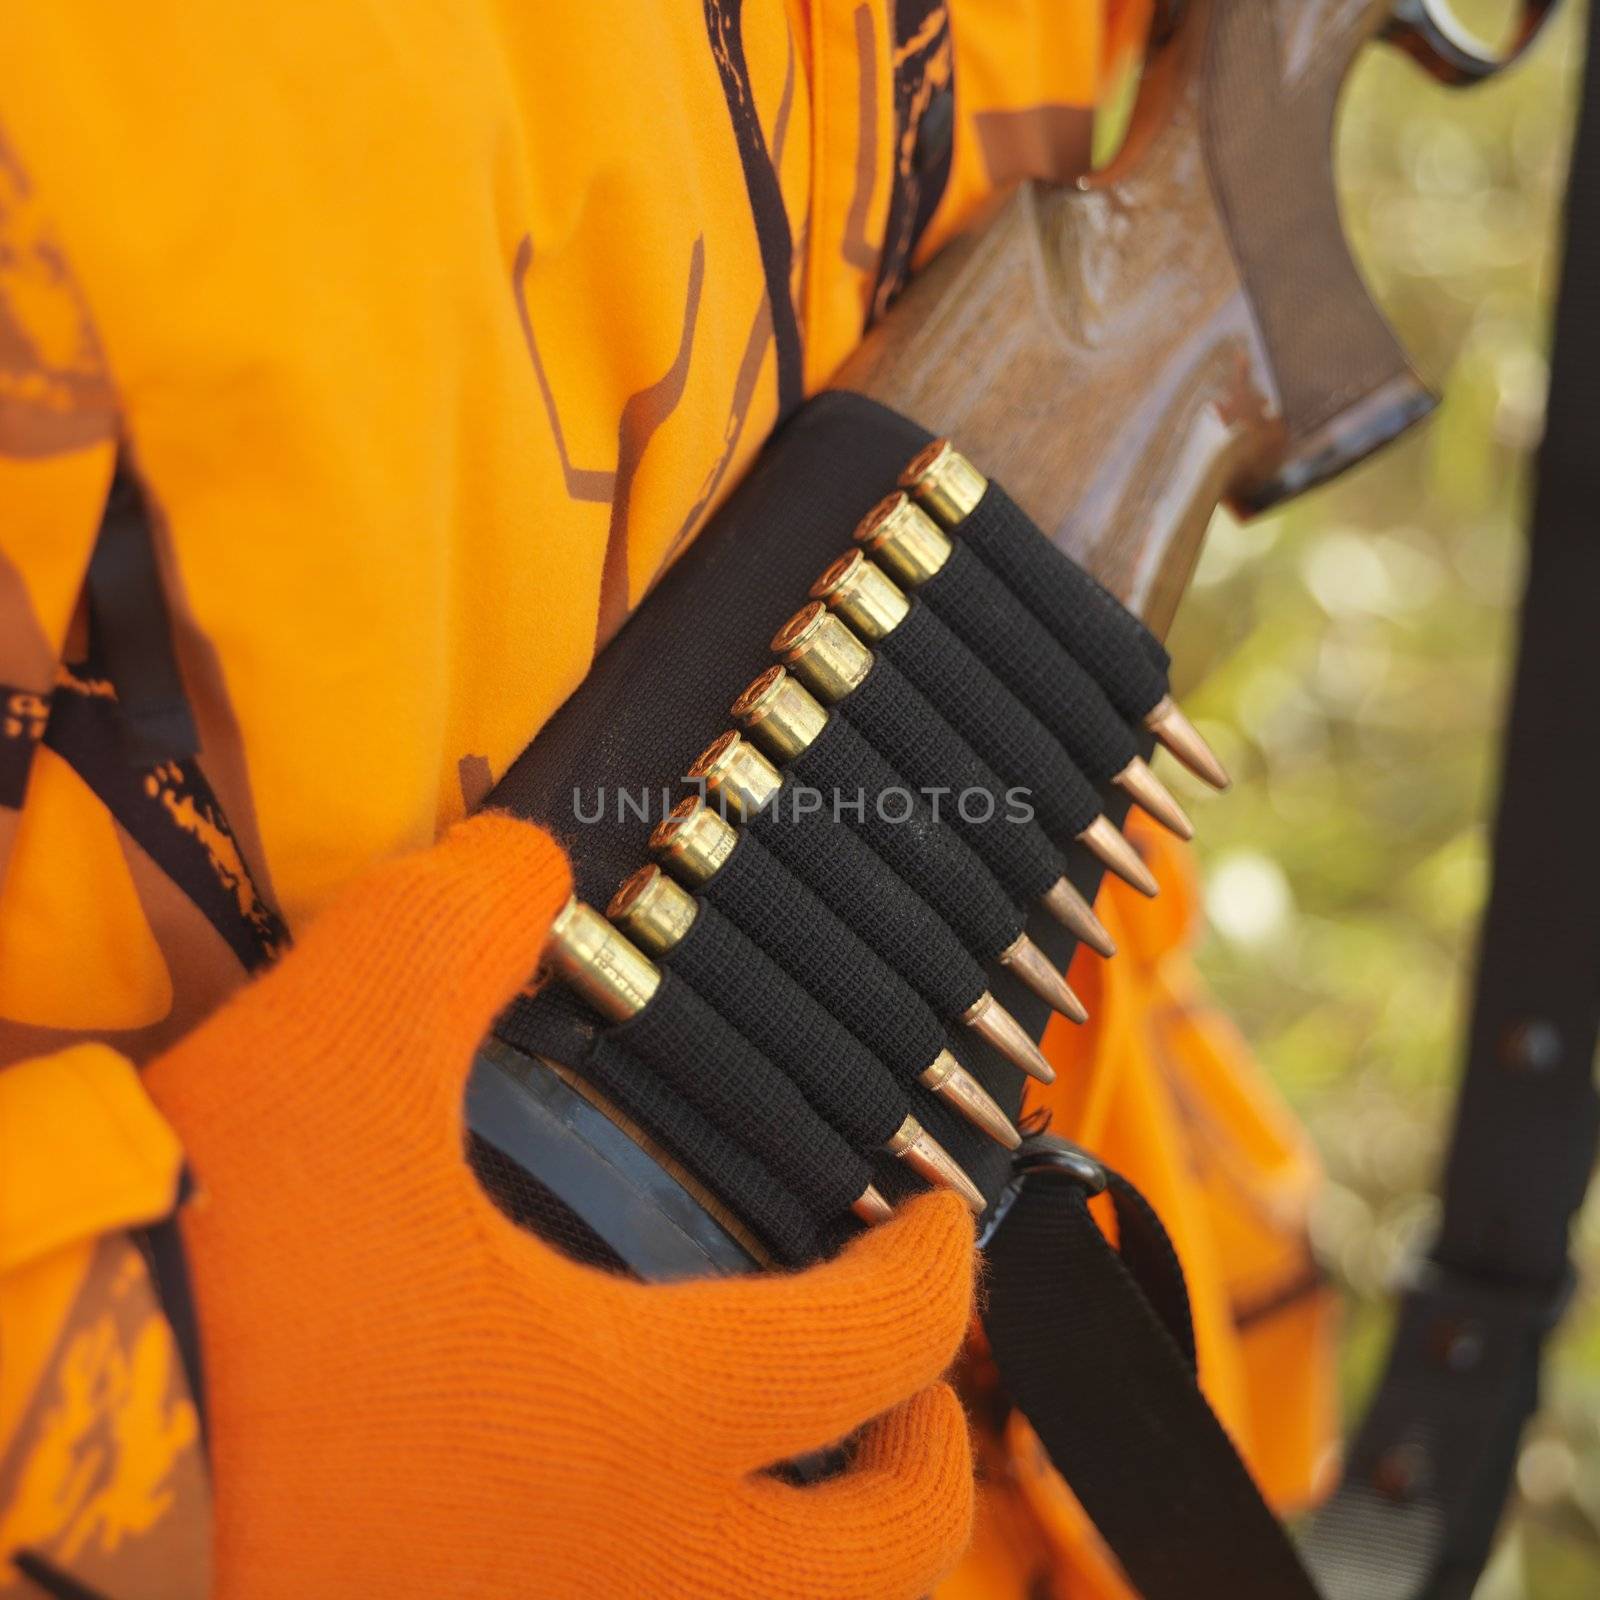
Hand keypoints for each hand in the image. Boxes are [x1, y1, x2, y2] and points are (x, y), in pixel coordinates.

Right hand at [144, 814, 975, 1598]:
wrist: (15, 1470)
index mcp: (643, 1416)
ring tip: (788, 1481)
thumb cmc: (202, 1288)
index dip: (934, 1272)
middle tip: (907, 1390)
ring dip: (814, 1566)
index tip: (931, 1226)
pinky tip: (605, 1525)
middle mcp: (626, 1576)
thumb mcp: (334, 1048)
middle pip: (884, 1567)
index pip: (876, 1345)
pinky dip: (667, 1589)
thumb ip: (450, 924)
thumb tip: (523, 867)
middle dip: (925, 1467)